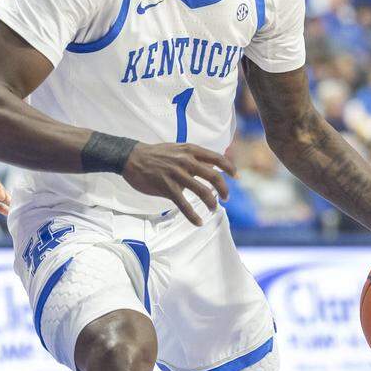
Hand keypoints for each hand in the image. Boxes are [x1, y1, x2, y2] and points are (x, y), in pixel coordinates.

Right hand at [122, 143, 236, 225]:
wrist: (133, 157)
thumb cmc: (157, 154)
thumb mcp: (179, 148)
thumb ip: (194, 156)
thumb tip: (211, 166)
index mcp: (191, 150)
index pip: (217, 158)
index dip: (230, 168)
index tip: (237, 177)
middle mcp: (186, 161)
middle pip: (214, 177)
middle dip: (224, 190)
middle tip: (226, 198)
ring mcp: (177, 174)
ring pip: (202, 192)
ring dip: (211, 203)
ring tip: (213, 209)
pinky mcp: (167, 187)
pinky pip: (184, 204)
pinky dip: (193, 216)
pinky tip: (198, 223)